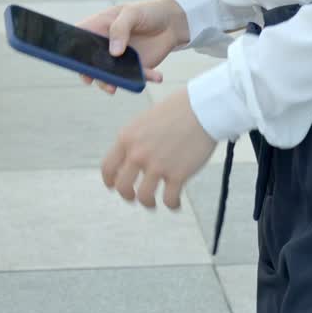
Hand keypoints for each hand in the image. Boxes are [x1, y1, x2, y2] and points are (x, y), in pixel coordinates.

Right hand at [76, 0, 189, 94]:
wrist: (172, 22)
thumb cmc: (147, 12)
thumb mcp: (132, 13)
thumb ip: (120, 28)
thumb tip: (113, 52)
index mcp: (98, 29)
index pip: (79, 40)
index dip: (72, 52)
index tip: (76, 64)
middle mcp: (105, 47)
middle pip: (90, 64)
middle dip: (92, 75)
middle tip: (96, 80)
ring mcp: (118, 60)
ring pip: (109, 77)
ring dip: (113, 83)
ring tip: (117, 87)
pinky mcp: (135, 69)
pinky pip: (136, 78)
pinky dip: (144, 79)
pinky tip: (157, 76)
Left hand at [102, 88, 215, 208]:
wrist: (202, 107)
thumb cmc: (178, 110)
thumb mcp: (145, 120)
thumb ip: (136, 140)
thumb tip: (131, 159)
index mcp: (127, 138)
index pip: (108, 167)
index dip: (110, 180)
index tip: (114, 185)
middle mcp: (138, 154)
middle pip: (122, 186)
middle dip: (127, 195)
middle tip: (134, 196)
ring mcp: (157, 165)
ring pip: (144, 197)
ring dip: (148, 203)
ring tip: (153, 203)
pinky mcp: (178, 174)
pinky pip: (170, 199)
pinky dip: (172, 205)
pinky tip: (175, 203)